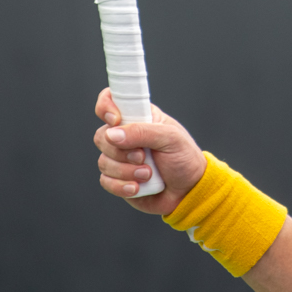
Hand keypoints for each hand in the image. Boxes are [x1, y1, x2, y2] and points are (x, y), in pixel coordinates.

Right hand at [93, 88, 207, 214]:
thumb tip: (112, 134)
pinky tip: (137, 188)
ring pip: (103, 161)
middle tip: (142, 156)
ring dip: (126, 171)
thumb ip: (142, 132)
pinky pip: (106, 181)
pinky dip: (121, 186)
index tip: (115, 120)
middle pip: (102, 136)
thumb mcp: (170, 138)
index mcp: (139, 117)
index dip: (106, 107)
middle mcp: (126, 136)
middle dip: (121, 151)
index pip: (111, 101)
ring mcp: (120, 158)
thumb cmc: (184, 158)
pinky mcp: (118, 179)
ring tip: (148, 174)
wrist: (189, 190)